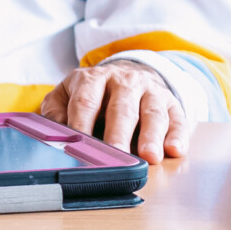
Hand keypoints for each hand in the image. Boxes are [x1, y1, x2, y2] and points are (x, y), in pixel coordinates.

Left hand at [39, 61, 189, 162]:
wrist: (130, 72)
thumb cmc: (94, 93)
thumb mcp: (68, 94)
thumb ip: (56, 111)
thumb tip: (52, 134)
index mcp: (93, 79)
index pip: (86, 101)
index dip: (82, 124)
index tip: (80, 146)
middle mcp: (124, 82)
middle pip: (121, 108)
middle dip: (119, 133)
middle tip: (117, 155)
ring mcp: (150, 91)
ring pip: (152, 113)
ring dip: (152, 136)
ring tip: (149, 157)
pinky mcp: (172, 103)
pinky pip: (177, 118)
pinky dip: (178, 135)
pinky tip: (174, 150)